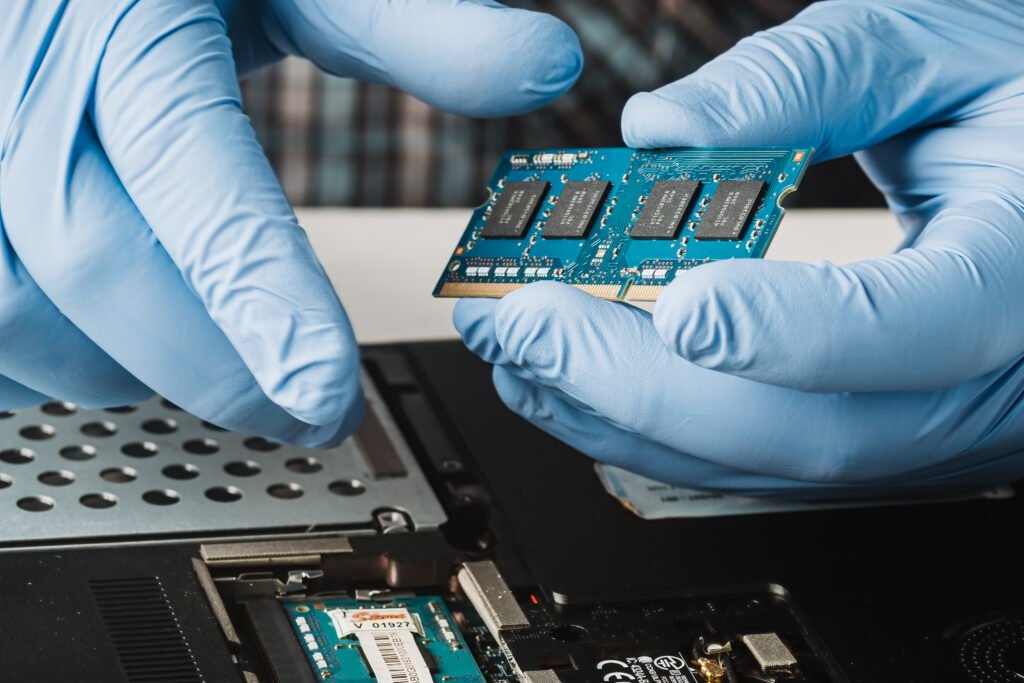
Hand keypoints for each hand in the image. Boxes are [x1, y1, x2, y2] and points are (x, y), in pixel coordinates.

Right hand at [1, 0, 580, 445]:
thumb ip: (415, 24)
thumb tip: (540, 64)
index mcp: (131, 31)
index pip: (195, 179)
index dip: (261, 298)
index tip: (325, 392)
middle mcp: (32, 95)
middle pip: (103, 271)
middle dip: (216, 366)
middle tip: (310, 410)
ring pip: (26, 313)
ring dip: (136, 371)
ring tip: (224, 375)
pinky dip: (55, 359)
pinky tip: (121, 354)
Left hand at [454, 0, 1023, 494]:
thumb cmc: (1017, 92)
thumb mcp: (935, 44)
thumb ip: (803, 79)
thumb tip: (663, 132)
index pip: (923, 327)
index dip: (792, 331)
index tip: (677, 303)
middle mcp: (984, 376)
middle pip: (813, 431)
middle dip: (646, 386)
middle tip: (528, 325)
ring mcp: (926, 422)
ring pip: (766, 460)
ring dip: (623, 415)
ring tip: (522, 349)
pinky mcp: (873, 431)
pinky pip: (754, 452)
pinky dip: (654, 424)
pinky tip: (577, 380)